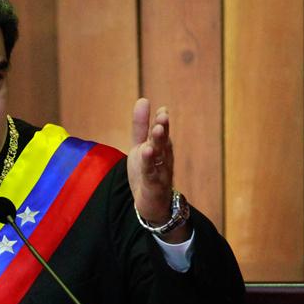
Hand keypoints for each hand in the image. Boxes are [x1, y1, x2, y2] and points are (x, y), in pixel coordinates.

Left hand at [127, 98, 188, 242]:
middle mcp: (163, 159)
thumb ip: (141, 126)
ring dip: (159, 143)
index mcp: (160, 148)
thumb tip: (143, 99)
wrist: (151, 203)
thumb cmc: (147, 171)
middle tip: (163, 116)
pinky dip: (149, 163)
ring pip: (160, 157)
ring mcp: (160, 172)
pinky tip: (146, 152)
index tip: (162, 109)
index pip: (160, 133)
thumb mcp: (140, 146)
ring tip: (157, 130)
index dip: (161, 122)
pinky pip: (151, 173)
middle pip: (163, 142)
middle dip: (163, 129)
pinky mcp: (153, 185)